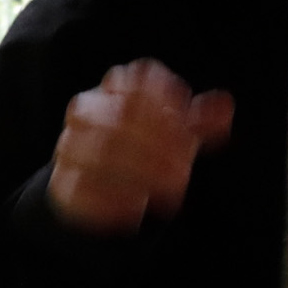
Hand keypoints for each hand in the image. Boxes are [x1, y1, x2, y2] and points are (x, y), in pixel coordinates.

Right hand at [48, 61, 232, 235]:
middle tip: (185, 168)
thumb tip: (225, 106)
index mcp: (116, 89)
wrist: (94, 181)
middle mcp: (87, 111)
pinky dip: (111, 199)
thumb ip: (198, 120)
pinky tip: (138, 207)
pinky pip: (80, 189)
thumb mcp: (174, 131)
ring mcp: (70, 146)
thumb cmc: (142, 146)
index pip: (137, 81)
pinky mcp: (62, 183)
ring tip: (171, 188)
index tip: (189, 128)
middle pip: (118, 116)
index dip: (166, 103)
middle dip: (158, 143)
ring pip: (96, 151)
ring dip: (139, 171)